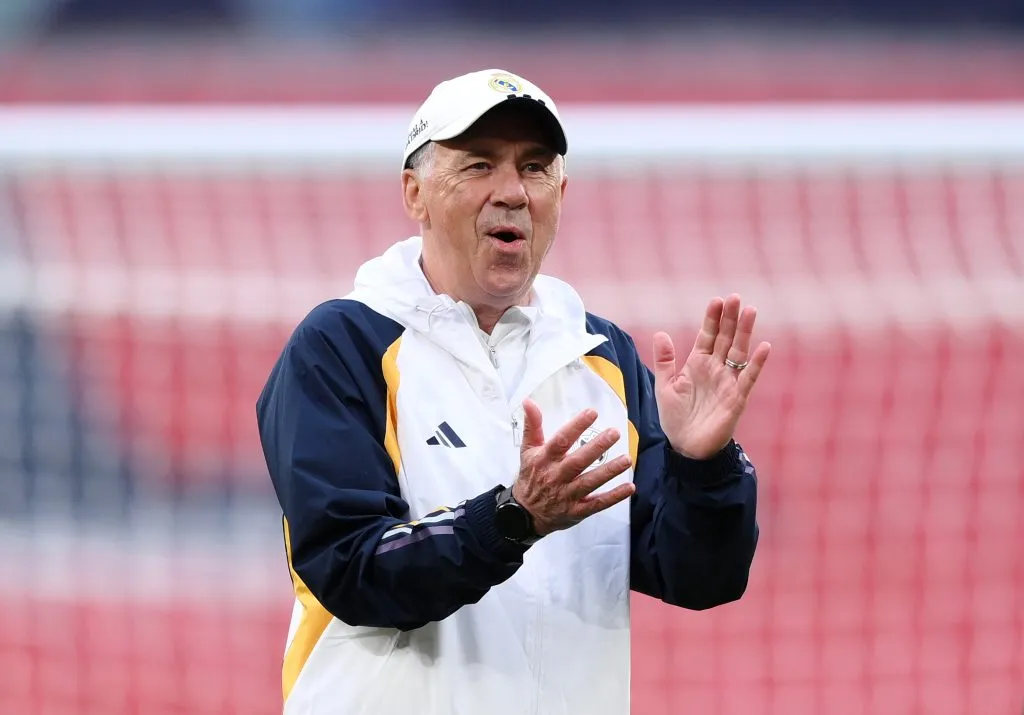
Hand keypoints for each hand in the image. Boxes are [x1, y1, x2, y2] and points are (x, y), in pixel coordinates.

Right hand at [512, 400, 635, 536]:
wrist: (524, 513)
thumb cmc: (530, 477)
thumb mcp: (527, 450)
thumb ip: (532, 425)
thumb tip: (529, 402)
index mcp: (544, 460)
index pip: (561, 441)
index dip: (576, 426)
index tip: (592, 413)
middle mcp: (556, 477)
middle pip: (577, 462)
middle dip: (597, 447)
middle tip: (614, 433)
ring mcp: (567, 495)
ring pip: (589, 482)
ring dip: (609, 471)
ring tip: (626, 459)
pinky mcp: (577, 511)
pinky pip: (597, 504)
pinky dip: (614, 497)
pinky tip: (629, 487)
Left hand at [652, 294, 770, 459]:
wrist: (686, 448)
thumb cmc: (676, 418)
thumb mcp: (665, 386)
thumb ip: (664, 361)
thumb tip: (660, 333)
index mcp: (697, 364)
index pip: (707, 336)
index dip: (712, 319)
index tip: (716, 300)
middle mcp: (715, 369)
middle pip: (725, 339)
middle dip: (729, 319)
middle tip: (735, 297)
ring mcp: (728, 382)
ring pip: (738, 352)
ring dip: (744, 333)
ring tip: (750, 311)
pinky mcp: (737, 399)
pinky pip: (748, 378)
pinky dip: (757, 363)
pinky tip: (764, 346)